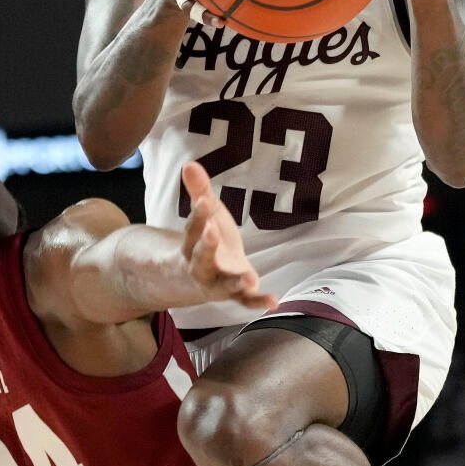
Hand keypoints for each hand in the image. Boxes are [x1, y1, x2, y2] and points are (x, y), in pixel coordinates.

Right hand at [180, 162, 275, 310]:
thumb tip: (190, 163)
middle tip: (212, 232)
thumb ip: (199, 191)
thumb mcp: (204, 215)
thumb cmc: (205, 239)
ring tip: (250, 278)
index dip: (198, 216)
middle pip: (201, 257)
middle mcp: (200, 266)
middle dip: (206, 246)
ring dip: (235, 282)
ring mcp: (217, 283)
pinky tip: (274, 301)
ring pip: (223, 285)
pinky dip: (257, 302)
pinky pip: (245, 301)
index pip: (193, 228)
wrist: (198, 278)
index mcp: (191, 244)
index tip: (203, 202)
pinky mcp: (235, 294)